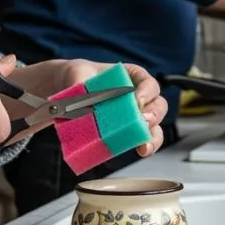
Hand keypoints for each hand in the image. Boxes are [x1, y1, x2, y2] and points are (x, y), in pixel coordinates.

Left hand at [7, 60, 167, 156]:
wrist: (67, 91)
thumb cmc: (78, 77)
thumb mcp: (77, 73)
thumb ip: (79, 81)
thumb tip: (80, 97)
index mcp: (132, 76)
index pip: (148, 82)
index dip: (147, 92)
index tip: (137, 101)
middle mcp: (138, 96)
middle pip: (157, 104)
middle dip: (153, 115)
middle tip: (143, 121)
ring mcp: (134, 115)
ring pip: (155, 125)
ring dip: (153, 136)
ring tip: (144, 146)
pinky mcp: (126, 131)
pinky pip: (141, 139)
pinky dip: (144, 145)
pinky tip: (141, 151)